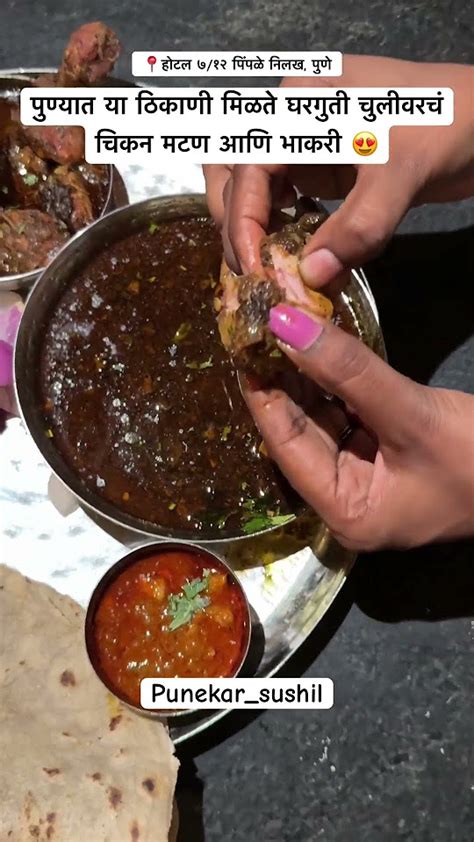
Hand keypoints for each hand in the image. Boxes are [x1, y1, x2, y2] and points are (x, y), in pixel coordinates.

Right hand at [204, 56, 473, 286]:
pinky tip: (295, 258)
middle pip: (232, 173)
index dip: (242, 222)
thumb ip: (354, 229)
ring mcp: (308, 147)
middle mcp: (292, 123)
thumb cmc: (445, 126)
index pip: (246, 169)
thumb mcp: (398, 176)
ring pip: (254, 189)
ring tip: (267, 267)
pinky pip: (287, 202)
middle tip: (252, 271)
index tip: (253, 270)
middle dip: (234, 223)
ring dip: (252, 228)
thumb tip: (309, 278)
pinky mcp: (325, 170)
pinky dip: (282, 232)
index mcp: (298, 106)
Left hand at [242, 303, 473, 549]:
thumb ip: (350, 372)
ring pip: (324, 418)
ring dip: (306, 373)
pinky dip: (337, 380)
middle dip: (282, 377)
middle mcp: (348, 498)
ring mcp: (369, 476)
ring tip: (278, 324)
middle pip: (301, 431)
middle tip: (255, 324)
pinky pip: (350, 413)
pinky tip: (317, 343)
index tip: (241, 343)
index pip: (288, 446)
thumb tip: (285, 325)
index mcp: (346, 512)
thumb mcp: (413, 416)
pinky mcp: (388, 454)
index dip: (263, 392)